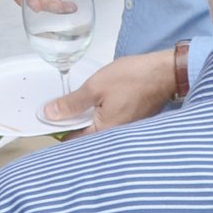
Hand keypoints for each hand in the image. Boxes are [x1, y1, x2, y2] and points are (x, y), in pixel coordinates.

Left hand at [40, 49, 174, 131]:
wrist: (165, 72)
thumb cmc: (133, 78)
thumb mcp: (95, 87)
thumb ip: (71, 103)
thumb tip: (49, 114)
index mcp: (104, 132)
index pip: (72, 141)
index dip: (57, 129)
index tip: (48, 118)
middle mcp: (115, 138)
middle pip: (84, 137)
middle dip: (71, 124)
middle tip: (61, 107)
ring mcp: (124, 131)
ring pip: (96, 129)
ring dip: (85, 118)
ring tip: (78, 102)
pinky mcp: (131, 122)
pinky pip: (108, 123)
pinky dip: (99, 114)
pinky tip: (96, 102)